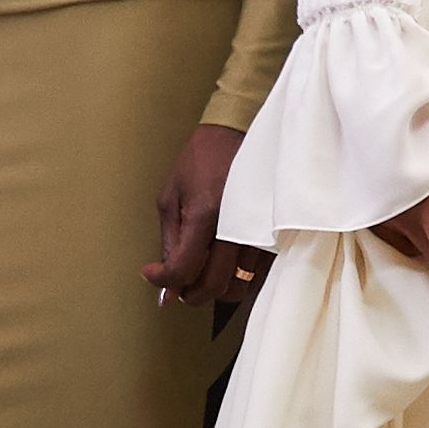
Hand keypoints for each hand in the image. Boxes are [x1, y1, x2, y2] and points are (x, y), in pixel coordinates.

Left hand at [151, 117, 265, 308]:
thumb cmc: (202, 161)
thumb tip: (164, 283)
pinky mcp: (276, 237)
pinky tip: (224, 266)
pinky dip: (237, 280)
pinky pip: (257, 276)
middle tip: (179, 285)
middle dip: (190, 294)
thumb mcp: (171, 196)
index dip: (163, 281)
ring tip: (202, 273)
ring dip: (215, 288)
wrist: (240, 133)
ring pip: (238, 287)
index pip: (183, 270)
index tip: (152, 273)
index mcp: (205, 215)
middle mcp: (235, 228)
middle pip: (213, 286)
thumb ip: (168, 241)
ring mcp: (259, 234)